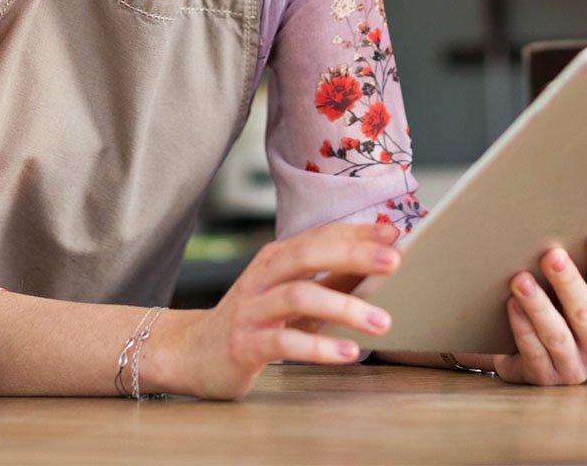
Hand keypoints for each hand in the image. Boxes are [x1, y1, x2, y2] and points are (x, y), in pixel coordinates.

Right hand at [159, 222, 401, 399]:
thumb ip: (331, 280)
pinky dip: (319, 346)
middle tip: (394, 263)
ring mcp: (251, 309)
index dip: (357, 232)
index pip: (321, 235)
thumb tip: (379, 265)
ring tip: (382, 321)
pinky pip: (284, 341)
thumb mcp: (292, 294)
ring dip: (345, 307)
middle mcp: (263, 275)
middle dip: (354, 255)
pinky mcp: (244, 344)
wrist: (191, 353)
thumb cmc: (254, 320)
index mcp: (277, 256)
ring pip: (300, 296)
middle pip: (310, 254)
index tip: (394, 233)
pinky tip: (347, 353)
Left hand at [459, 231, 586, 385]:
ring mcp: (574, 369)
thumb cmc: (563, 310)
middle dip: (568, 283)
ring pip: (556, 336)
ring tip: (521, 279)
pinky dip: (522, 327)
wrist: (536, 352)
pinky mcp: (545, 379)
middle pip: (585, 314)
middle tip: (551, 255)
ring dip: (538, 305)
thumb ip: (585, 271)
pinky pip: (533, 352)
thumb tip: (577, 226)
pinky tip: (512, 305)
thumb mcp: (581, 293)